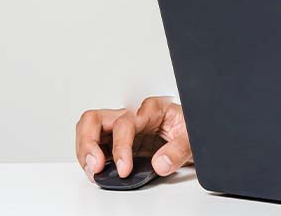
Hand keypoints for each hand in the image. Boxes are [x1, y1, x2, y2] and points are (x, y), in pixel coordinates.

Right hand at [76, 95, 192, 182]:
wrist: (196, 135)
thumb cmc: (192, 130)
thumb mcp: (192, 138)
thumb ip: (178, 150)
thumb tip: (160, 163)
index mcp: (151, 109)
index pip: (124, 123)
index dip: (120, 147)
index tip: (124, 169)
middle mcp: (132, 115)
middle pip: (95, 119)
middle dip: (88, 143)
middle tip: (95, 166)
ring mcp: (122, 128)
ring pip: (89, 130)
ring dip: (85, 151)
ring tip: (93, 171)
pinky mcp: (119, 142)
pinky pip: (95, 145)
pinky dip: (90, 158)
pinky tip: (97, 170)